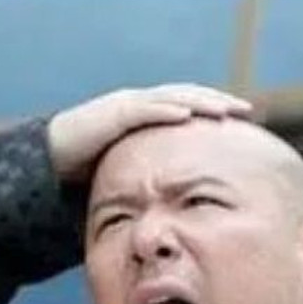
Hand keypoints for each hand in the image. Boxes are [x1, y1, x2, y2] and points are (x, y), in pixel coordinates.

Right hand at [47, 84, 251, 179]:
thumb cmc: (97, 171)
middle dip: (219, 102)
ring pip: (172, 98)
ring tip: (224, 110)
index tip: (246, 122)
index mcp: (154, 119)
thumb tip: (188, 206)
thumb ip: (161, 181)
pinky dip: (165, 110)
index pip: (193, 110)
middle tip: (248, 110)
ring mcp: (129, 106)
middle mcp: (145, 106)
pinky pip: (143, 109)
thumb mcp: (138, 175)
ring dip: (200, 102)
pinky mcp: (113, 114)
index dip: (218, 112)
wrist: (54, 161)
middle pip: (190, 98)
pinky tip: (187, 114)